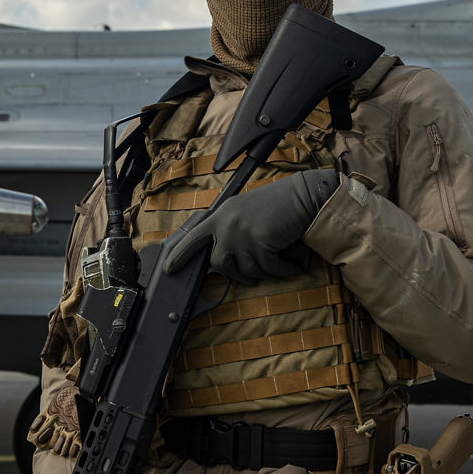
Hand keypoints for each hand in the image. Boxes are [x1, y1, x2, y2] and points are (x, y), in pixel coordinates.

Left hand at [164, 168, 338, 283]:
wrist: (302, 195)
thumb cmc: (278, 206)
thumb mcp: (245, 213)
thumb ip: (230, 231)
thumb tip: (224, 260)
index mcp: (221, 215)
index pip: (194, 238)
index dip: (180, 255)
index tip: (169, 268)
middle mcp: (226, 224)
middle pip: (220, 264)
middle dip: (237, 275)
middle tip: (252, 278)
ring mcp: (242, 232)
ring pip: (246, 270)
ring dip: (264, 272)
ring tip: (279, 264)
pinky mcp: (259, 241)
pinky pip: (268, 269)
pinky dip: (282, 271)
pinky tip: (291, 265)